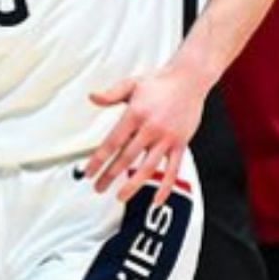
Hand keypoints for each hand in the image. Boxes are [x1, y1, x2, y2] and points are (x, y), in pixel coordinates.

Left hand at [83, 65, 207, 208]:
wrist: (189, 80)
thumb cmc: (159, 83)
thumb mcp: (131, 84)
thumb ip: (110, 95)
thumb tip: (92, 97)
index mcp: (135, 115)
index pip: (112, 143)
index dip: (99, 160)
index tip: (89, 172)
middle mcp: (150, 128)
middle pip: (126, 158)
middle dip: (110, 176)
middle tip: (98, 188)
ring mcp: (166, 138)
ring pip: (148, 168)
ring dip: (133, 185)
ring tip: (120, 197)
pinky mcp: (180, 144)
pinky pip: (173, 169)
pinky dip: (165, 186)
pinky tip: (156, 199)